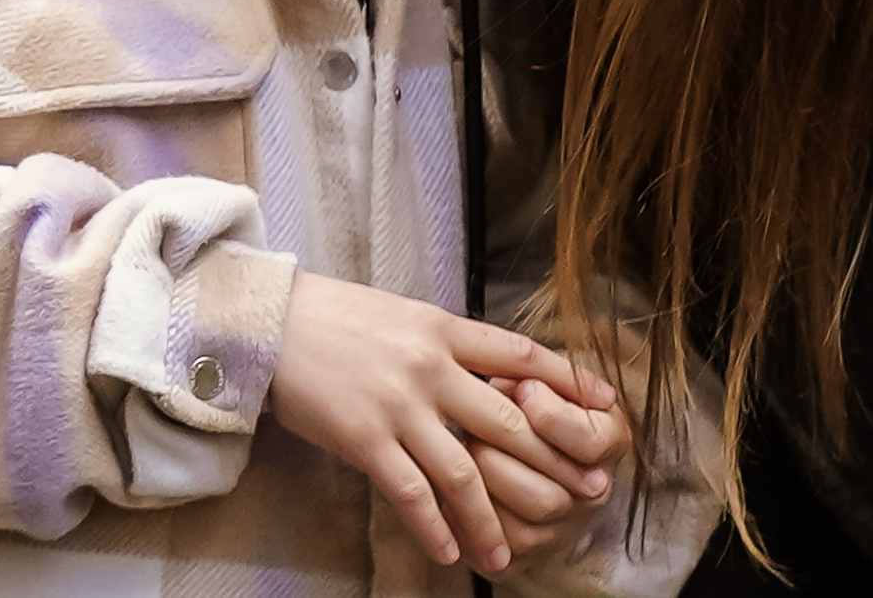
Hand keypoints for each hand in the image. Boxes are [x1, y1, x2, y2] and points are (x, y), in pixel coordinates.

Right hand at [266, 271, 616, 575]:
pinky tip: (450, 552)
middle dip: (552, 464)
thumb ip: (445, 346)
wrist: (267, 322)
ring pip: (464, 472)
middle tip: (585, 497)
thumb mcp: (402, 316)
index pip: (524, 355)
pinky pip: (412, 493)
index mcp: (444, 328)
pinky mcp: (365, 438)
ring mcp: (399, 405)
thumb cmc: (334, 318)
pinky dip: (435, 528)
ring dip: (490, 521)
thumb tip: (486, 374)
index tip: (605, 409)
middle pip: (510, 423)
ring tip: (506, 557)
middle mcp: (431, 366)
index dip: (570, 383)